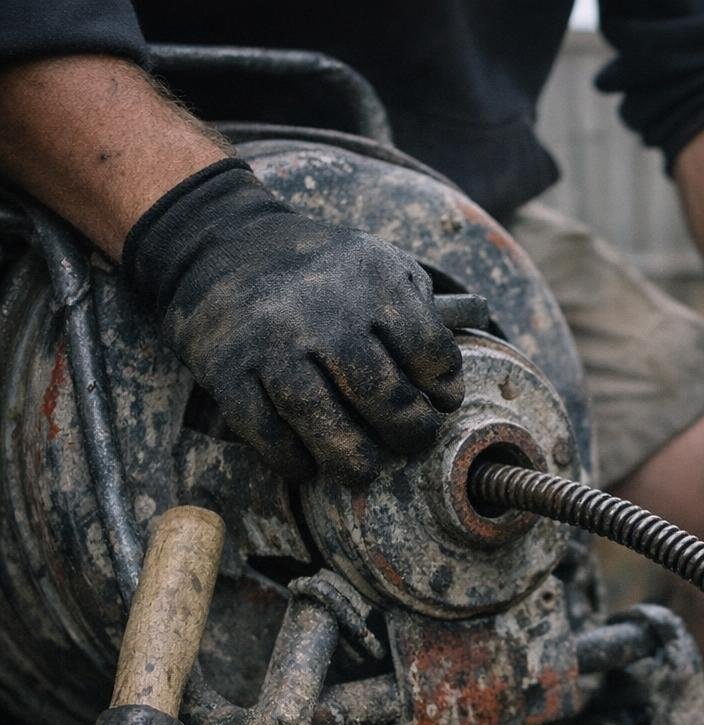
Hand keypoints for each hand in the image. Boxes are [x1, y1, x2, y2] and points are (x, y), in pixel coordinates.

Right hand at [123, 160, 463, 483]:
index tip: (442, 402)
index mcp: (373, 278)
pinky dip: (289, 458)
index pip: (429, 350)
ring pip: (319, 417)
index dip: (443, 386)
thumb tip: (445, 394)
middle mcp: (321, 308)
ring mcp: (271, 341)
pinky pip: (263, 430)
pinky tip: (307, 464)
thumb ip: (423, 318)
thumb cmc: (326, 271)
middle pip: (379, 391)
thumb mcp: (384, 266)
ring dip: (350, 456)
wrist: (227, 243)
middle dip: (407, 430)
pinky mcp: (227, 368)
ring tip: (363, 470)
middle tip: (412, 442)